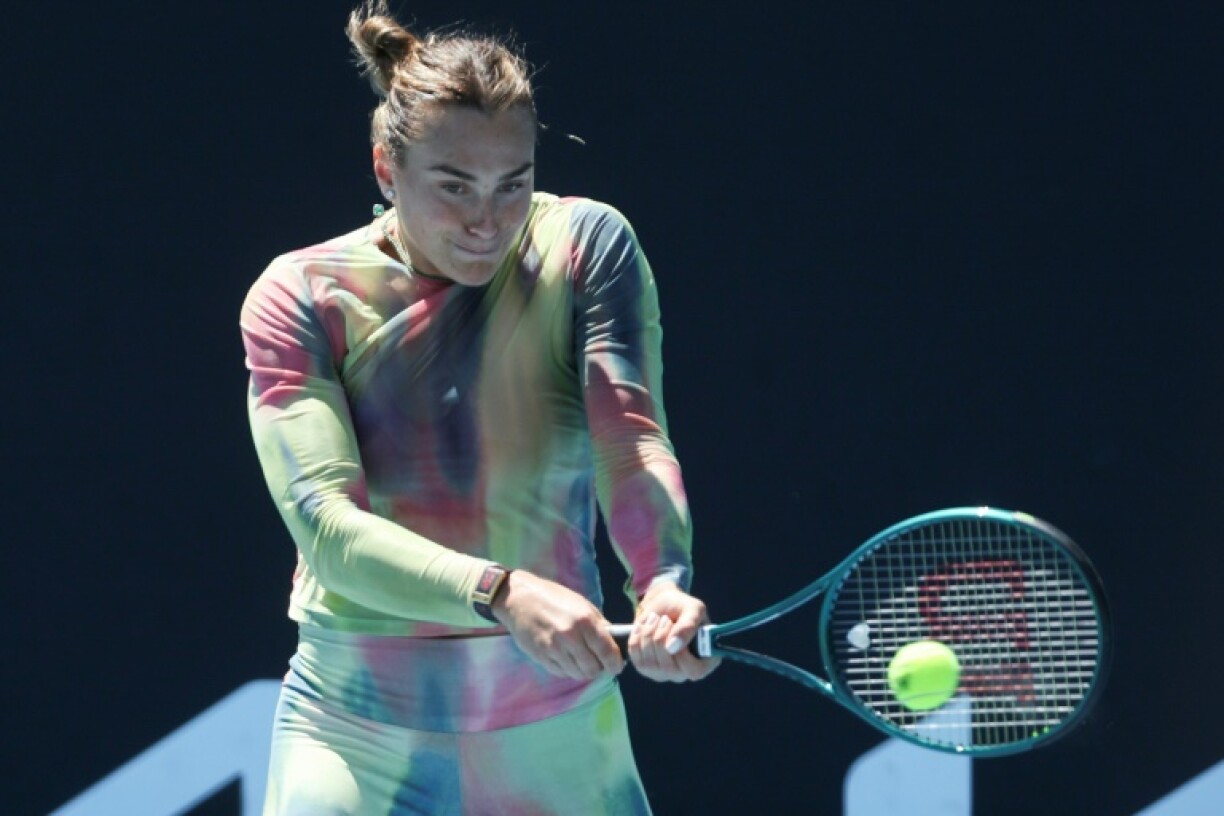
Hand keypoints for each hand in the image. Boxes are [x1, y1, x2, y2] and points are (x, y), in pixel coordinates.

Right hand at [493, 570, 624, 679]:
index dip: (616, 664)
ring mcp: (554, 649)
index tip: (617, 666)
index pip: (607, 652)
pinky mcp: (541, 657)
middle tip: (599, 662)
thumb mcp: (581, 604)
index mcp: (584, 621)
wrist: (519, 599)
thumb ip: (598, 624)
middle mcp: (570, 637)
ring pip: (578, 674)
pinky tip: (566, 657)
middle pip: (593, 669)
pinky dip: (569, 669)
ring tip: (582, 659)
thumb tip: (614, 643)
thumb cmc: (553, 598)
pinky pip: (562, 673)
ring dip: (584, 670)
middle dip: (600, 668)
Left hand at [628, 581, 720, 682]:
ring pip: (650, 664)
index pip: (694, 671)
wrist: (663, 605)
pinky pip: (636, 658)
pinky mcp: (646, 669)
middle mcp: (686, 672)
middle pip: (669, 668)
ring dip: (648, 635)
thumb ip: (689, 626)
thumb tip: (673, 648)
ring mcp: (665, 673)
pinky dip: (636, 637)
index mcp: (705, 661)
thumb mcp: (693, 609)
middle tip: (663, 618)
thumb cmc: (683, 607)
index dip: (682, 653)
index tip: (673, 626)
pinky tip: (643, 626)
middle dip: (661, 637)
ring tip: (654, 619)